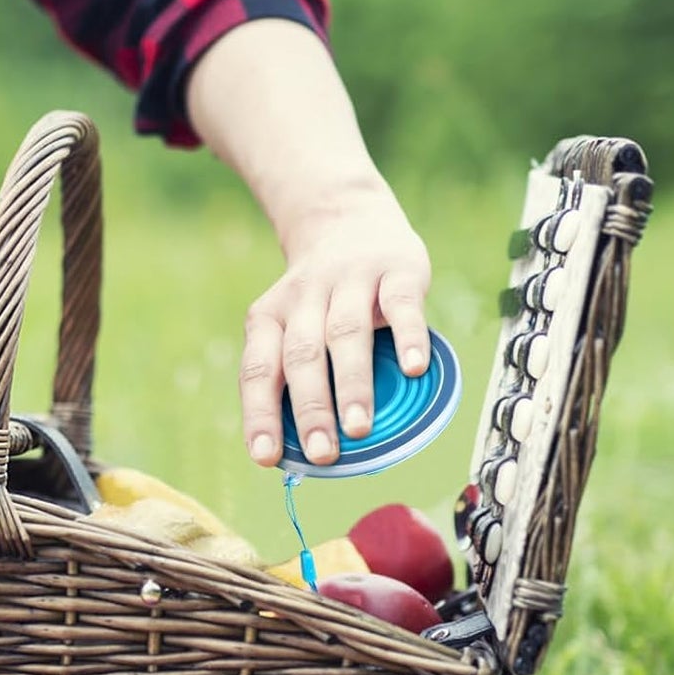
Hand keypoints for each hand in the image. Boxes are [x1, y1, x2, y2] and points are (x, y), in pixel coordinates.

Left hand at [241, 176, 430, 466]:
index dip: (260, 413)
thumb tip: (306, 452)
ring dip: (351, 383)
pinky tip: (415, 369)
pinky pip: (400, 304)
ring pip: (346, 334)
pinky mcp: (395, 269)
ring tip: (359, 427)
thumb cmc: (320, 297)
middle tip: (323, 453)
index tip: (265, 456)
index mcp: (270, 318)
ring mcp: (349, 281)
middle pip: (302, 355)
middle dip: (310, 407)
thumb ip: (296, 376)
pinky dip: (408, 336)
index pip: (258, 369)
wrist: (349, 217)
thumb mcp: (292, 324)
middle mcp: (304, 299)